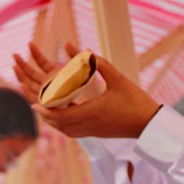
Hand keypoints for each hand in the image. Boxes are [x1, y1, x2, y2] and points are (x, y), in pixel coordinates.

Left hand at [15, 42, 162, 138]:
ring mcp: (93, 131)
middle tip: (34, 103)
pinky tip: (63, 118)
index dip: (45, 110)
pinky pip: (74, 133)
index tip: (33, 102)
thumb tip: (84, 49)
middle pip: (59, 124)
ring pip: (66, 131)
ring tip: (45, 110)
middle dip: (45, 115)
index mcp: (92, 112)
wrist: (149, 124)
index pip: (61, 115)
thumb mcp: (118, 78)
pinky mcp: (97, 134)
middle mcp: (89, 125)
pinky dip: (64, 126)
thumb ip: (99, 64)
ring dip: (53, 122)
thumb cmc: (136, 100)